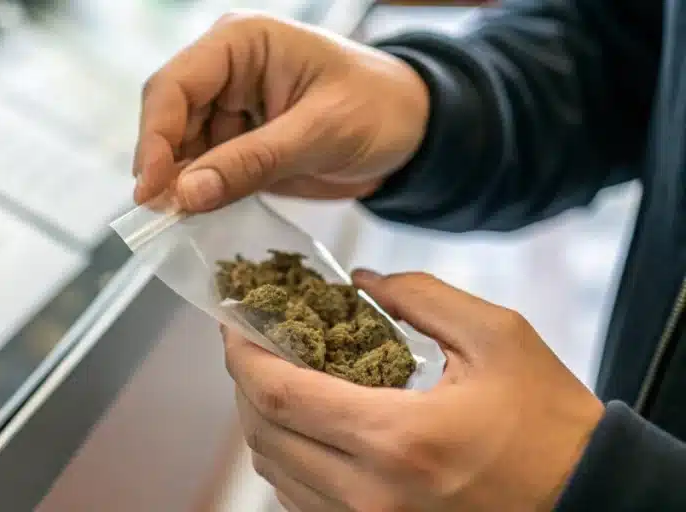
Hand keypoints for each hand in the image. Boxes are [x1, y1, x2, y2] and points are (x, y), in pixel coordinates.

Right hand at [133, 11, 428, 211]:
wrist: (414, 132)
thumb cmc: (380, 108)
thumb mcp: (321, 133)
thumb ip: (252, 162)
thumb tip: (186, 193)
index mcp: (242, 43)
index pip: (175, 86)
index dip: (155, 137)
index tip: (151, 188)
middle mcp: (225, 70)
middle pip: (168, 118)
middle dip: (163, 165)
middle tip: (163, 213)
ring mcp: (229, 108)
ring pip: (180, 149)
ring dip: (179, 185)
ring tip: (180, 220)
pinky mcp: (238, 142)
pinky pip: (204, 169)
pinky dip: (200, 194)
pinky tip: (199, 216)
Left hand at [224, 270, 603, 511]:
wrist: (589, 500)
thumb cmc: (549, 422)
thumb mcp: (499, 338)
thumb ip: (422, 297)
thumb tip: (359, 282)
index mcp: (397, 439)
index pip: (282, 397)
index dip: (244, 357)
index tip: (234, 324)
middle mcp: (370, 494)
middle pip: (266, 438)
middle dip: (247, 385)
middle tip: (253, 344)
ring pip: (277, 475)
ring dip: (265, 423)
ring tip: (277, 378)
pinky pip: (303, 501)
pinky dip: (290, 461)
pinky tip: (308, 427)